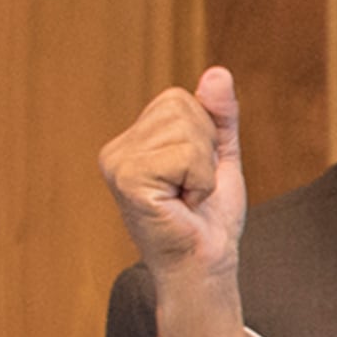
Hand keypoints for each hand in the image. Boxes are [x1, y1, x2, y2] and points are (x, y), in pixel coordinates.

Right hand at [99, 67, 253, 336]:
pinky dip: (198, 181)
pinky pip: (183, 155)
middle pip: (182, 109)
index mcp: (133, 141)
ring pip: (186, 130)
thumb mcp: (220, 158)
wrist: (206, 264)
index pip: (180, 99)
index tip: (197, 177)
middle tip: (194, 191)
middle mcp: (116, 149)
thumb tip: (218, 72)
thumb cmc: (209, 218)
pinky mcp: (128, 179)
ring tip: (188, 198)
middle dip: (206, 152)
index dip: (206, 137)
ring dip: (203, 170)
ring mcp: (116, 164)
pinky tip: (182, 204)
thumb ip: (219, 116)